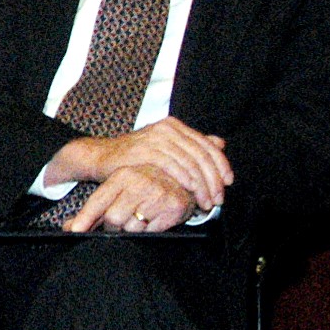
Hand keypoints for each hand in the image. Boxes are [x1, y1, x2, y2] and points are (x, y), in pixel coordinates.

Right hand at [54, 118, 232, 211]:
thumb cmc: (135, 157)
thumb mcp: (166, 149)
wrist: (102, 157)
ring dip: (202, 185)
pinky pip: (173, 166)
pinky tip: (190, 192)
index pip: (208, 146)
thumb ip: (192, 146)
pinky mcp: (145, 150)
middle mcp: (167, 129)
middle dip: (214, 180)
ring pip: (190, 163)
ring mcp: (156, 138)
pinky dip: (185, 180)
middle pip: (202, 155)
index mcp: (175, 127)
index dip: (222, 165)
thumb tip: (220, 143)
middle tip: (218, 199)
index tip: (227, 183)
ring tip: (205, 202)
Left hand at [62, 161, 202, 232]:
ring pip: (132, 227)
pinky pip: (152, 231)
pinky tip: (155, 219)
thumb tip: (70, 228)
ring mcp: (158, 195)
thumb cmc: (144, 188)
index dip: (85, 218)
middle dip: (113, 227)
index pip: (98, 201)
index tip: (74, 231)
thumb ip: (94, 210)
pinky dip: (150, 230)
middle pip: (113, 218)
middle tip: (120, 224)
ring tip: (141, 218)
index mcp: (122, 176)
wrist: (184, 181)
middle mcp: (139, 183)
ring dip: (133, 229)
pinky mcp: (174, 207)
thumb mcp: (118, 191)